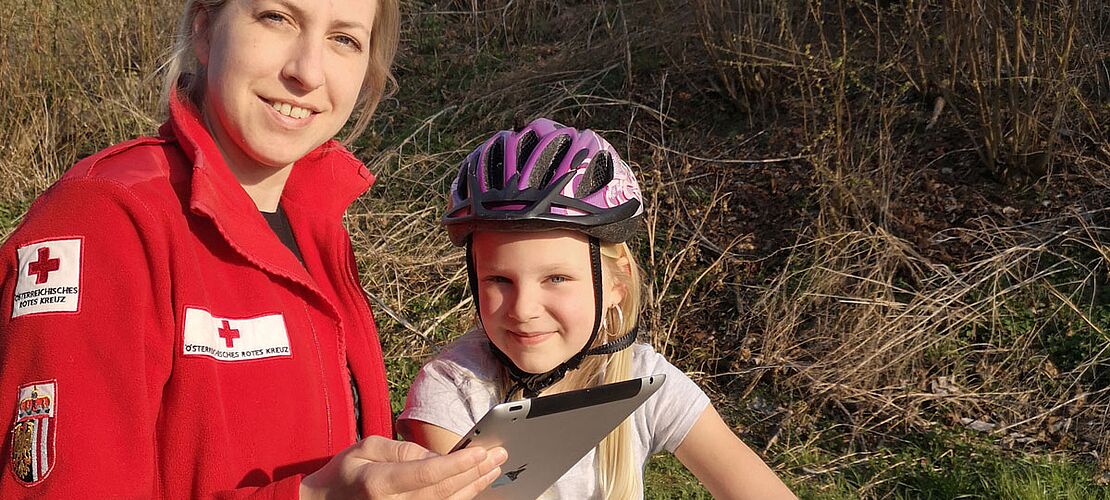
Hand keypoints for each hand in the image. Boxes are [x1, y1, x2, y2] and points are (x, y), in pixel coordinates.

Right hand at [299, 436, 507, 499]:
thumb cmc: (344, 474)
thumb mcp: (366, 448)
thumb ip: (402, 450)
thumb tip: (435, 455)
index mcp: (379, 483)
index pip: (426, 474)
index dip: (457, 463)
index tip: (480, 451)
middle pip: (443, 492)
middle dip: (474, 472)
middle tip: (498, 455)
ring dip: (473, 487)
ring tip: (493, 469)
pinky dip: (460, 499)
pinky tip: (475, 487)